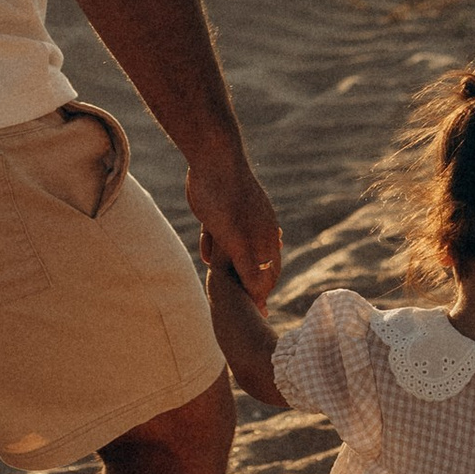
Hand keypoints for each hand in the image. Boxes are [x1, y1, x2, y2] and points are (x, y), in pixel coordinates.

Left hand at [186, 142, 281, 302]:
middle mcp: (255, 230)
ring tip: (218, 284)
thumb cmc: (228, 202)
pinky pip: (216, 235)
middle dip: (242, 282)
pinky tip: (205, 255)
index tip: (252, 312)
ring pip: (231, 251)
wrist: (212, 160)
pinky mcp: (217, 212)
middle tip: (232, 304)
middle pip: (251, 264)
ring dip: (225, 265)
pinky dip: (211, 245)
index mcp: (265, 237)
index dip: (260, 293)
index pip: (268, 273)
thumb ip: (250, 270)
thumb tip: (260, 297)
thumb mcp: (238, 243)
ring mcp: (236, 220)